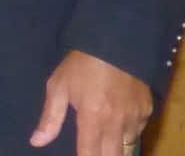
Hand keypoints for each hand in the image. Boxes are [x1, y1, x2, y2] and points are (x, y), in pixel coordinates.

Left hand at [30, 50, 151, 155]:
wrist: (115, 39)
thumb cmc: (81, 63)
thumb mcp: (59, 86)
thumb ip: (50, 118)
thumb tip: (36, 142)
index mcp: (92, 118)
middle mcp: (116, 123)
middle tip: (93, 149)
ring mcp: (135, 117)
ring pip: (127, 147)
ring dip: (115, 148)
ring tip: (105, 141)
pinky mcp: (147, 109)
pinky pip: (138, 130)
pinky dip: (128, 132)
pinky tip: (119, 124)